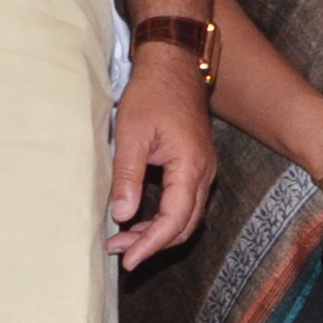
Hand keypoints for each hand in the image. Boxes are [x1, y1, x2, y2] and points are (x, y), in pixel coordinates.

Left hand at [107, 52, 220, 265]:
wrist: (173, 63)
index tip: (127, 259)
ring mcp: (204, 168)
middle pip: (185, 225)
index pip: (175, 220)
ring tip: (123, 238)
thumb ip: (128, 176)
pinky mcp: (196, 164)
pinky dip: (164, 217)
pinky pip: (185, 202)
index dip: (151, 244)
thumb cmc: (152, 92)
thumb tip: (122, 216)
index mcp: (191, 166)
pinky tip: (139, 217)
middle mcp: (204, 172)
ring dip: (158, 232)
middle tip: (118, 250)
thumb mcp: (131, 133)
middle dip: (152, 244)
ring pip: (187, 216)